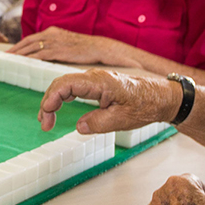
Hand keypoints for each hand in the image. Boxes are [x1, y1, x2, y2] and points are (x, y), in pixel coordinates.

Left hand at [9, 26, 122, 63]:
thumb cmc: (84, 48)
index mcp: (52, 32)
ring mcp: (55, 42)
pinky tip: (24, 62)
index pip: (32, 38)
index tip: (11, 51)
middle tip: (4, 56)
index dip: (20, 45)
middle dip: (16, 49)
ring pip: (32, 47)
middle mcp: (51, 35)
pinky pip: (41, 54)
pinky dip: (30, 58)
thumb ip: (55, 46)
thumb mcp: (66, 43)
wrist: (98, 47)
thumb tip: (45, 55)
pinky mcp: (59, 50)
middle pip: (28, 42)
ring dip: (19, 54)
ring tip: (9, 60)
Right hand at [38, 69, 174, 131]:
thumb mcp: (123, 120)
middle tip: (44, 125)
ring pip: (65, 85)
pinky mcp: (97, 85)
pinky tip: (57, 109)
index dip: (51, 98)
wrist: (161, 98)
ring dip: (53, 101)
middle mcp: (94, 77)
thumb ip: (99, 123)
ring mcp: (95, 80)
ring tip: (46, 121)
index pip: (66, 84)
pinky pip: (73, 88)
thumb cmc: (145, 106)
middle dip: (48, 102)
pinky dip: (62, 98)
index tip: (46, 116)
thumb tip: (79, 127)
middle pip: (61, 83)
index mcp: (100, 82)